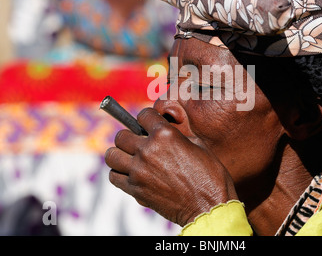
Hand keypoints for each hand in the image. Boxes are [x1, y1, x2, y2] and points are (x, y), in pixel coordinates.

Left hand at [105, 108, 237, 225]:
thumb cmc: (209, 175)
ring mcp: (139, 170)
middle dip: (129, 137)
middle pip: (121, 135)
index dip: (146, 119)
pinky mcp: (135, 189)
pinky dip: (119, 174)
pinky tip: (129, 173)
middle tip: (138, 143)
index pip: (143, 115)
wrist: (208, 206)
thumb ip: (177, 134)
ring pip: (112, 155)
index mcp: (165, 134)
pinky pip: (114, 176)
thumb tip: (164, 130)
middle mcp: (148, 150)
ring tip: (129, 158)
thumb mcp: (198, 145)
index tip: (147, 125)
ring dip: (119, 154)